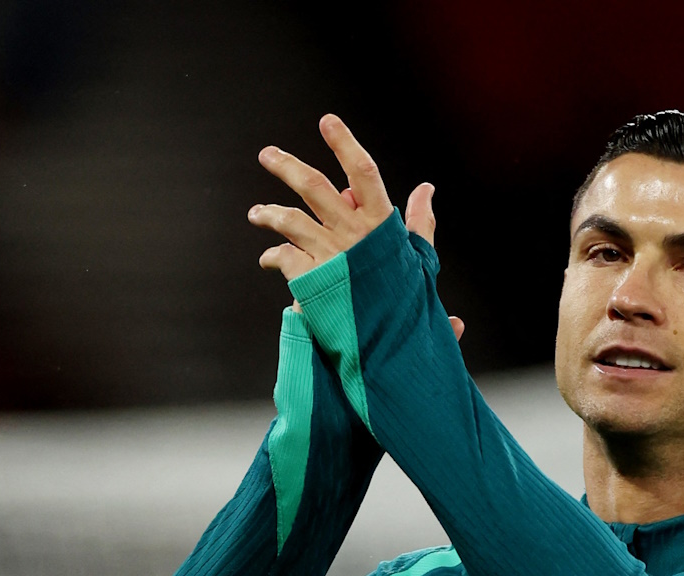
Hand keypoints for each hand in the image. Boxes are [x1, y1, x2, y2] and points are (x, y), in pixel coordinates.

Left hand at [249, 113, 462, 340]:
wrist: (389, 347)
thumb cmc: (408, 302)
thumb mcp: (420, 260)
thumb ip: (421, 222)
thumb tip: (426, 188)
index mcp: (381, 226)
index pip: (364, 173)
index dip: (345, 144)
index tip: (327, 121)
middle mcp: (353, 235)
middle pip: (314, 187)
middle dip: (286, 166)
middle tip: (267, 154)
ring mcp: (329, 256)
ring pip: (289, 219)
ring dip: (269, 213)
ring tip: (257, 214)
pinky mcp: (311, 279)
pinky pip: (283, 257)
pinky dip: (274, 256)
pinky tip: (269, 259)